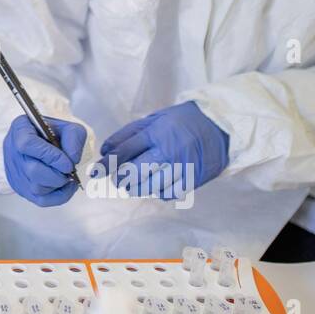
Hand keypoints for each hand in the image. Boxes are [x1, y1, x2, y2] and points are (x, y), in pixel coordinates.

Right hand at [3, 115, 87, 206]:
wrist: (41, 139)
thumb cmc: (51, 132)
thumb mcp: (66, 125)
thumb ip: (73, 137)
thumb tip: (72, 159)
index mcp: (20, 130)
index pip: (28, 144)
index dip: (51, 156)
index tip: (67, 163)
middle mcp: (13, 151)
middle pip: (32, 171)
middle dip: (57, 175)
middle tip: (69, 171)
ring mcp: (15, 171)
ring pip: (36, 188)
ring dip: (57, 185)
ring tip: (66, 176)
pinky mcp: (21, 187)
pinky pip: (40, 200)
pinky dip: (58, 197)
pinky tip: (66, 187)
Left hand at [98, 101, 228, 198]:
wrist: (218, 127)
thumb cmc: (180, 121)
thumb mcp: (153, 119)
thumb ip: (128, 134)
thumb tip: (106, 151)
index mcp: (155, 133)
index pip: (123, 151)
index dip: (106, 163)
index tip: (96, 171)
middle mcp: (167, 151)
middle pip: (133, 173)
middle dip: (120, 179)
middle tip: (118, 178)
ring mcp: (180, 167)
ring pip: (148, 187)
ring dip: (136, 188)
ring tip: (133, 184)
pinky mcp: (192, 180)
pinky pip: (167, 194)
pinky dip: (157, 192)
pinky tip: (155, 185)